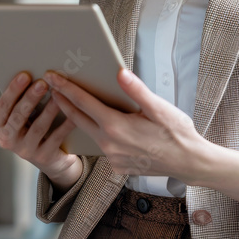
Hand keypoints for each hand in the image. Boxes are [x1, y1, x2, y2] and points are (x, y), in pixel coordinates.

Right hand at [0, 71, 79, 181]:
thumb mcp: (22, 117)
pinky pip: (56, 137)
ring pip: (38, 127)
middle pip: (18, 116)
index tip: (25, 74)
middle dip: (30, 98)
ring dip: (49, 109)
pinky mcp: (43, 157)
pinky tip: (73, 113)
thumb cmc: (34, 127)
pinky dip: (65, 124)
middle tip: (43, 82)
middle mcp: (7, 141)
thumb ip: (21, 101)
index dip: (13, 90)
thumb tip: (32, 74)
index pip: (3, 106)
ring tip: (59, 94)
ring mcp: (25, 151)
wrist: (51, 159)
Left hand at [44, 67, 206, 179]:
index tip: (52, 76)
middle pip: (77, 118)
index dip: (65, 88)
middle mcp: (109, 144)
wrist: (188, 162)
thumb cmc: (177, 133)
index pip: (83, 102)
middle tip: (50, 86)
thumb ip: (136, 91)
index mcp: (116, 126)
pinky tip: (98, 124)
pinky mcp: (116, 166)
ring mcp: (111, 158)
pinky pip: (101, 146)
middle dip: (62, 101)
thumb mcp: (159, 108)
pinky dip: (96, 133)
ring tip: (69, 102)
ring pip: (89, 133)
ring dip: (77, 118)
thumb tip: (119, 73)